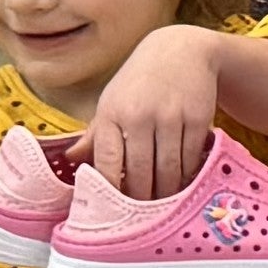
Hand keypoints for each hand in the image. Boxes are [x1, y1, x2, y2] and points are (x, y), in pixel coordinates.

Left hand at [77, 25, 236, 200]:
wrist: (182, 50)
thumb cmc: (139, 81)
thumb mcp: (112, 100)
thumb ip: (95, 135)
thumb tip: (69, 162)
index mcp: (112, 113)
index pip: (108, 163)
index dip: (110, 191)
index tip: (112, 210)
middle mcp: (140, 115)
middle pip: (141, 173)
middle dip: (142, 200)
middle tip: (142, 217)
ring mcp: (171, 117)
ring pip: (169, 171)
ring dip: (166, 194)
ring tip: (162, 207)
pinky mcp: (198, 118)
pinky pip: (191, 159)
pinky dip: (186, 177)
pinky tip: (182, 184)